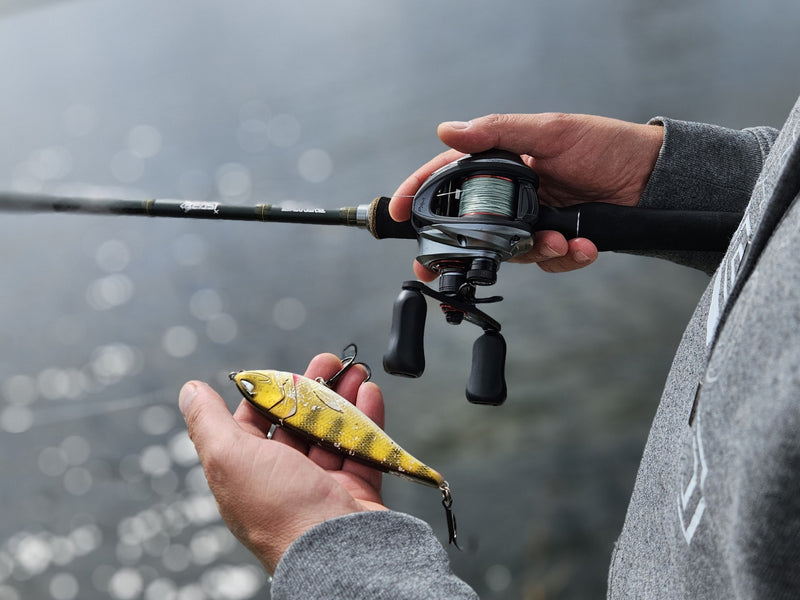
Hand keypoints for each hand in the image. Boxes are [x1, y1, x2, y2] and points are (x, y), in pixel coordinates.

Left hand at [178, 353, 386, 572]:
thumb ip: (207, 422)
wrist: (339, 554)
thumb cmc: (280, 510)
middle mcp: (282, 479)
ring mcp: (321, 485)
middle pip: (297, 422)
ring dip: (345, 397)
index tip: (287, 371)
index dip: (269, 392)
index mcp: (247, 472)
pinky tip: (370, 394)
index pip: (253, 422)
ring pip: (332, 430)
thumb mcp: (229, 458)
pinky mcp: (355, 489)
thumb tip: (189, 391)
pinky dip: (369, 418)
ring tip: (357, 371)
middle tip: (331, 361)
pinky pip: (363, 447)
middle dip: (315, 388)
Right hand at [391, 113, 663, 275]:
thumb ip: (497, 132)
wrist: (651, 179)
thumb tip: (447, 129)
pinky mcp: (556, 240)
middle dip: (457, 250)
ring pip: (509, 250)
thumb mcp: (549, 132)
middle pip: (470, 227)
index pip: (449, 177)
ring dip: (532, 252)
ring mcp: (533, 220)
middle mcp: (512, 195)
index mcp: (503, 162)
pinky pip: (547, 261)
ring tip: (560, 241)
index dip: (418, 193)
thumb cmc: (603, 145)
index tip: (395, 212)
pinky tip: (582, 247)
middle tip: (440, 268)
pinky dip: (564, 258)